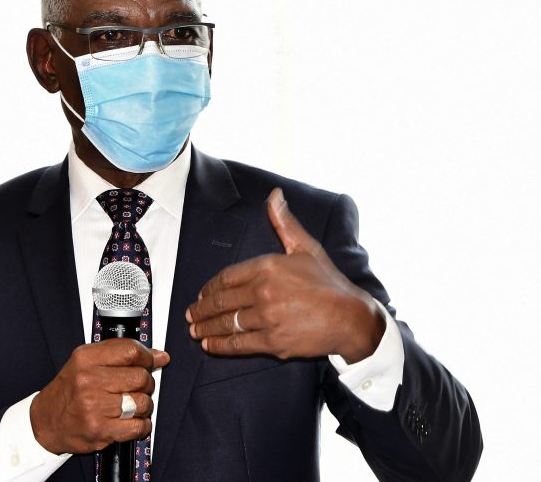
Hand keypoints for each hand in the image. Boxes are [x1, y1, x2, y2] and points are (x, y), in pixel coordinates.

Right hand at [29, 338, 168, 454]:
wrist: (45, 422)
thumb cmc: (69, 391)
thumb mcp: (86, 362)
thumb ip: (121, 354)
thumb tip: (160, 356)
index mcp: (86, 358)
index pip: (131, 351)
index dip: (148, 357)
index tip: (151, 362)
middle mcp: (88, 380)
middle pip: (140, 377)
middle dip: (147, 383)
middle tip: (138, 388)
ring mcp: (93, 406)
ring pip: (142, 402)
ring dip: (144, 406)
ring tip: (132, 406)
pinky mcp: (99, 430)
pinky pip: (137, 426)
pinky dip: (142, 425)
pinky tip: (133, 421)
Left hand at [186, 188, 384, 362]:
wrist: (350, 318)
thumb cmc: (329, 283)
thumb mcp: (306, 247)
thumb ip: (284, 223)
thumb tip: (274, 195)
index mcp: (268, 266)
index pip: (227, 277)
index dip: (210, 287)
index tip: (202, 294)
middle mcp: (264, 291)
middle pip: (221, 301)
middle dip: (201, 309)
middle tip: (190, 314)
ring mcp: (267, 318)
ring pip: (226, 323)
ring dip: (205, 327)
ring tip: (194, 330)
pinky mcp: (272, 342)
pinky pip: (238, 344)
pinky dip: (220, 345)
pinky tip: (209, 344)